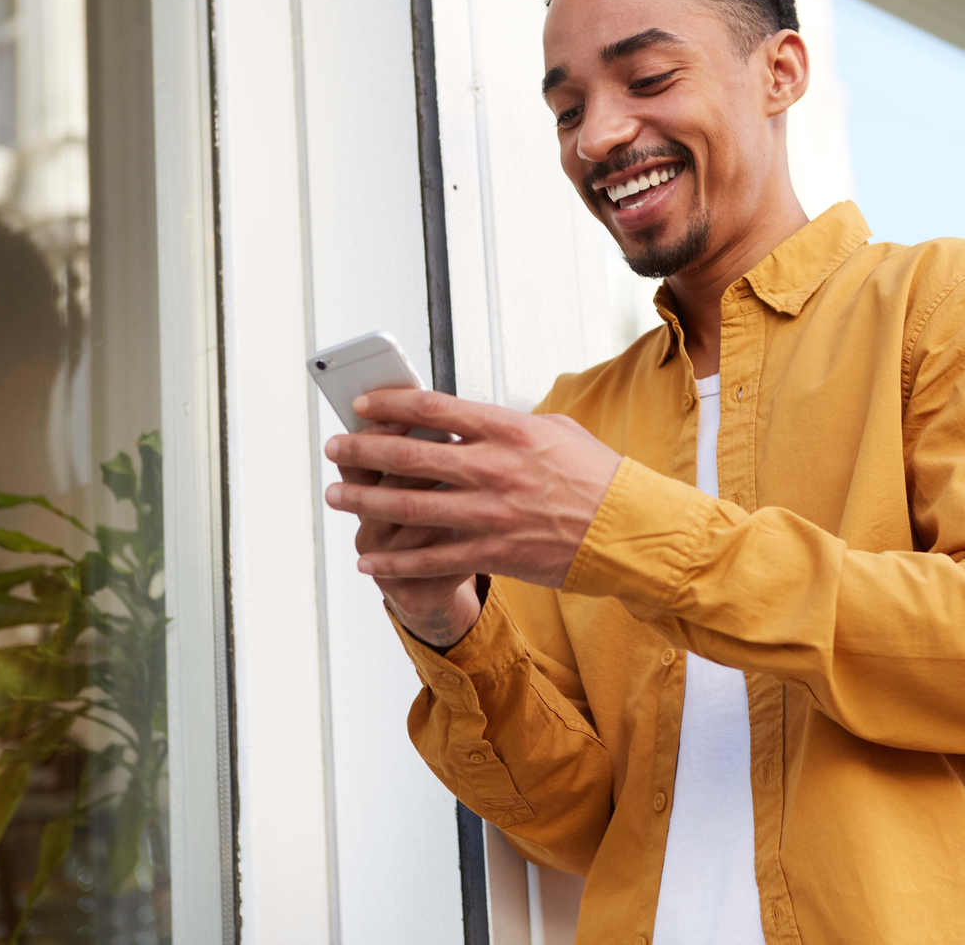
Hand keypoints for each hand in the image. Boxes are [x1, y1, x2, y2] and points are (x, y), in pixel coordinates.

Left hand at [324, 390, 622, 640]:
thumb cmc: (597, 477)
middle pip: (410, 456)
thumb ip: (507, 427)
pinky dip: (394, 559)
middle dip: (363, 450)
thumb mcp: (556, 431)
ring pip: (411, 507)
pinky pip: (432, 558)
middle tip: (335, 447)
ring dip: (366, 501)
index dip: (391, 404)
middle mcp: (496, 470)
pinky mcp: (495, 553)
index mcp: (510, 431)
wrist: (628, 530)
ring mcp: (493, 514)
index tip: (363, 405)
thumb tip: (468, 423)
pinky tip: (367, 557)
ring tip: (337, 494)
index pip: (435, 410)